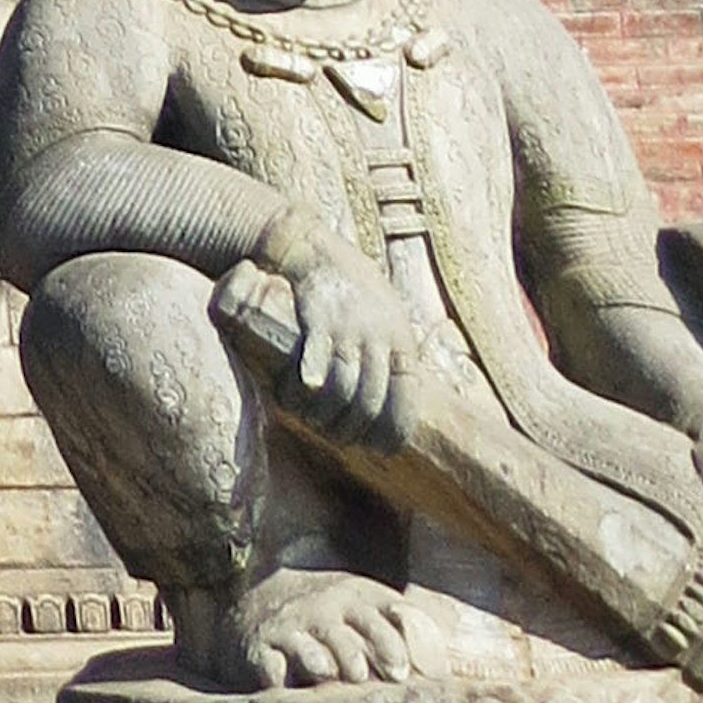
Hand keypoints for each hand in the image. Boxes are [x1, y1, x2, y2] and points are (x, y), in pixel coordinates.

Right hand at [222, 244, 408, 443]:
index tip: (377, 450)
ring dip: (324, 415)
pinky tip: (297, 395)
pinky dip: (306, 383)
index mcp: (402, 343)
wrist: (319, 251)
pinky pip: (315, 359)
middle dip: (352, 430)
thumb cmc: (357, 293)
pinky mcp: (318, 319)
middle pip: (369, 402)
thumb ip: (394, 357)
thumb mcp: (390, 320)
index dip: (391, 432)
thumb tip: (397, 404)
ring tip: (312, 423)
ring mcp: (349, 329)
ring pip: (341, 389)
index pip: (404, 401)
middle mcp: (379, 339)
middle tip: (336, 440)